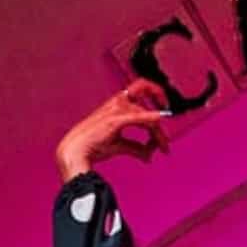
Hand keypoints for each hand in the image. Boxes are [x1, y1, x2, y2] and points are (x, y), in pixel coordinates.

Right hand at [56, 79, 170, 181]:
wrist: (76, 151)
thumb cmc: (93, 146)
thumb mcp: (119, 145)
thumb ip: (137, 148)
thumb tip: (150, 155)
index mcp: (117, 104)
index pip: (142, 91)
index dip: (157, 93)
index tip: (166, 108)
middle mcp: (117, 103)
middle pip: (146, 95)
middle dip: (161, 102)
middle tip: (170, 120)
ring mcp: (116, 110)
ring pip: (147, 116)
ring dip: (158, 133)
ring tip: (163, 147)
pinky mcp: (116, 121)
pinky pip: (139, 118)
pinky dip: (151, 118)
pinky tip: (160, 118)